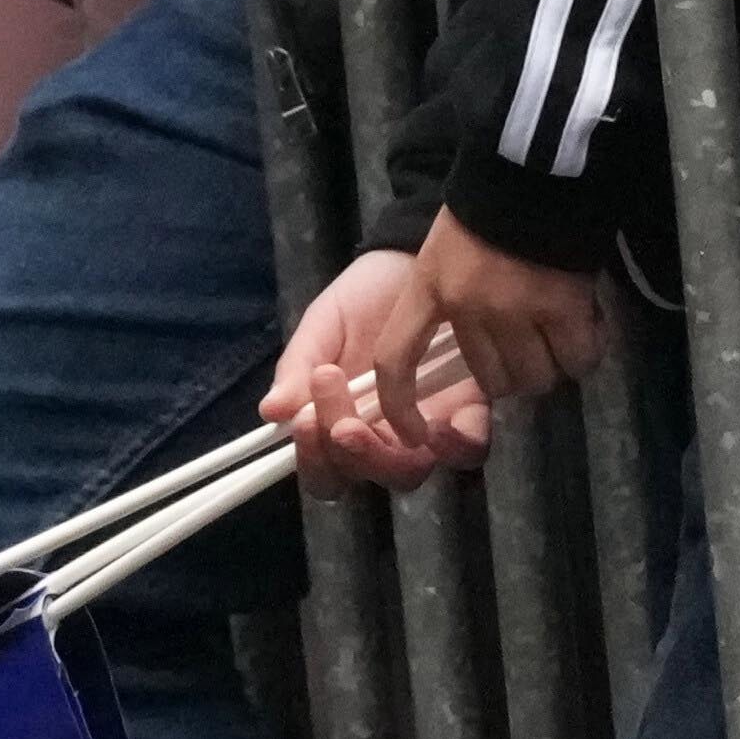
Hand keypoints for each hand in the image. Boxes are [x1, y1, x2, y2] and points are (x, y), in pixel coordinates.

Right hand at [268, 242, 500, 487]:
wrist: (414, 261)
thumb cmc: (362, 298)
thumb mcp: (323, 324)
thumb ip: (299, 366)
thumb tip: (270, 411)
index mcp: (338, 424)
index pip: (322, 472)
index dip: (312, 460)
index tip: (304, 420)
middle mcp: (381, 438)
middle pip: (363, 477)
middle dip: (349, 454)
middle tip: (343, 420)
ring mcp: (425, 430)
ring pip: (409, 474)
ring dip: (392, 458)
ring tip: (383, 420)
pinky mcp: (468, 412)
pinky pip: (468, 448)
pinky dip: (455, 445)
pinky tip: (440, 424)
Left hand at [411, 211, 608, 437]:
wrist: (537, 163)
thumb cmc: (488, 205)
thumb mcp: (444, 250)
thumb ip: (448, 302)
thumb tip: (473, 359)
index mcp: (427, 287)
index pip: (396, 361)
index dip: (399, 407)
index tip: (414, 435)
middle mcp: (467, 306)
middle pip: (489, 379)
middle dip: (509, 373)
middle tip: (526, 343)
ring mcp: (515, 308)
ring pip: (532, 378)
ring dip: (548, 365)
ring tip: (557, 333)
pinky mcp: (562, 305)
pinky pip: (575, 360)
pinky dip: (583, 352)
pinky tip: (585, 327)